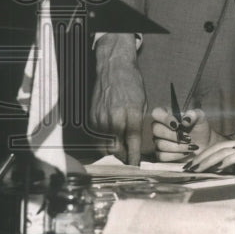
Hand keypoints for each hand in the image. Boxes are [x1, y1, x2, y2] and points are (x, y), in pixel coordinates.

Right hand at [91, 35, 145, 164]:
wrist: (113, 68)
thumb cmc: (132, 84)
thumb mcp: (142, 103)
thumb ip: (139, 123)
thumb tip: (137, 142)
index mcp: (131, 113)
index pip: (132, 142)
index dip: (134, 156)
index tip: (136, 165)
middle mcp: (114, 118)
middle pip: (116, 148)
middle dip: (123, 156)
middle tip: (129, 158)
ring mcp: (100, 118)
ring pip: (105, 145)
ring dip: (114, 150)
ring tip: (122, 149)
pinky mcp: (91, 118)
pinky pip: (97, 137)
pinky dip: (104, 141)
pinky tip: (112, 139)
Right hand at [150, 107, 221, 161]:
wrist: (204, 144)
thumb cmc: (199, 128)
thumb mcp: (200, 118)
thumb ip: (194, 115)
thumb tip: (185, 120)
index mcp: (168, 115)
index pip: (157, 113)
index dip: (164, 119)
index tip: (177, 125)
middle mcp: (160, 127)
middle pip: (156, 130)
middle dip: (173, 135)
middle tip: (188, 137)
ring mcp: (159, 141)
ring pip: (160, 144)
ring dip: (178, 146)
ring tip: (191, 145)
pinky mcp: (161, 154)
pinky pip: (162, 156)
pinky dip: (176, 155)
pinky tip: (186, 152)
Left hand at [187, 137, 234, 175]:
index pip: (224, 146)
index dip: (208, 154)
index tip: (195, 164)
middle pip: (220, 146)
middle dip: (202, 157)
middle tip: (187, 167)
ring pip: (225, 150)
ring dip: (208, 160)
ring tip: (196, 169)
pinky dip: (226, 161)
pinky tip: (218, 169)